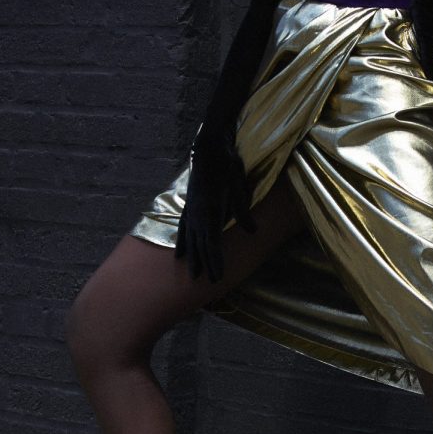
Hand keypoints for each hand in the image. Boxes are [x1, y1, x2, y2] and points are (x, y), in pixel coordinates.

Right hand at [174, 122, 255, 283]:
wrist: (209, 148)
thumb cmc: (227, 166)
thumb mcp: (239, 186)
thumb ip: (243, 210)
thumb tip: (253, 231)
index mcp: (209, 210)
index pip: (212, 242)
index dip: (215, 261)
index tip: (217, 277)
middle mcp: (197, 213)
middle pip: (200, 245)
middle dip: (204, 265)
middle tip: (205, 285)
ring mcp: (190, 210)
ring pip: (190, 240)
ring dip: (192, 258)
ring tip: (191, 275)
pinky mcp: (189, 206)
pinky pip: (183, 229)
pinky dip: (182, 243)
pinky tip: (179, 254)